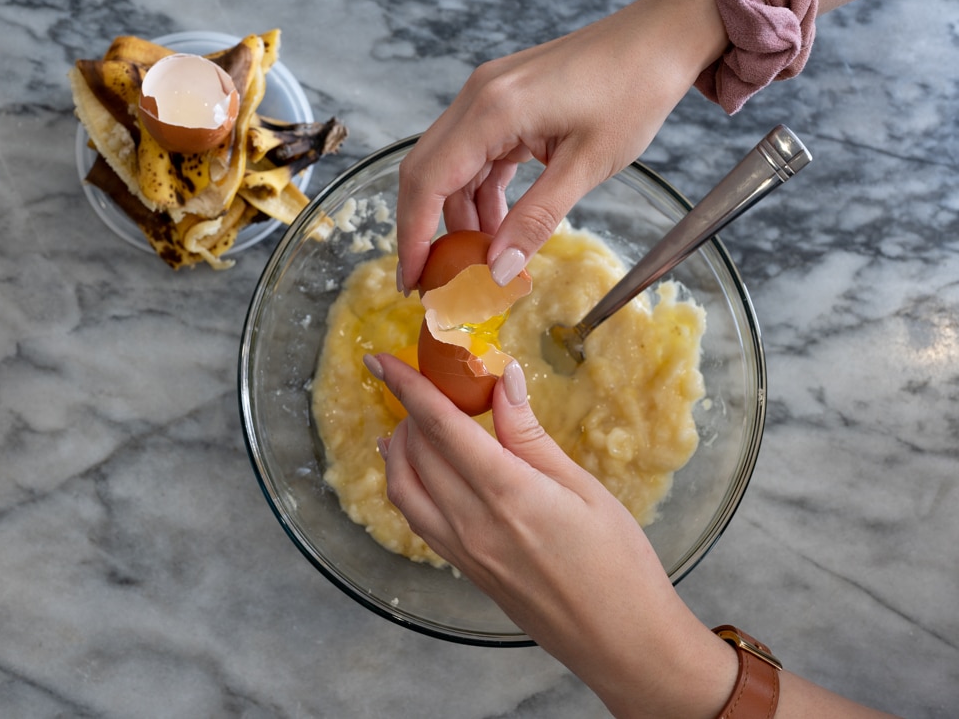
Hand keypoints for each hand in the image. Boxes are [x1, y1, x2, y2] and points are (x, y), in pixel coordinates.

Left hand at [365, 352, 735, 718]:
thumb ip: (531, 434)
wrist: (620, 642)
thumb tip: (504, 379)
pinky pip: (416, 518)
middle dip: (406, 409)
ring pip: (402, 489)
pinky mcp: (463, 569)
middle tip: (420, 381)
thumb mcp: (583, 487)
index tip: (380, 358)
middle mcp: (470, 523)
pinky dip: (404, 484)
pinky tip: (415, 469)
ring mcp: (461, 551)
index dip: (406, 386)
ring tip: (412, 420)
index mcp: (505, 492)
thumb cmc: (618, 563)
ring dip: (398, 447)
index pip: (439, 426)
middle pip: (414, 452)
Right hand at [395, 0, 727, 292]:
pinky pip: (475, 156)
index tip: (412, 279)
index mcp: (493, 109)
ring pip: (450, 167)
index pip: (428, 180)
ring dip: (459, 214)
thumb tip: (498, 269)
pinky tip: (500, 224)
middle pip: (425, 172)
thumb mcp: (587, 166)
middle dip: (424, 229)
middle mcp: (479, 98)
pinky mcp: (503, 103)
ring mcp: (488, 97)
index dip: (413, 234)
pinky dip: (480, 193)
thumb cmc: (633, 90)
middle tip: (434, 279)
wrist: (660, 40)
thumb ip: (536, 219)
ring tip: (483, 259)